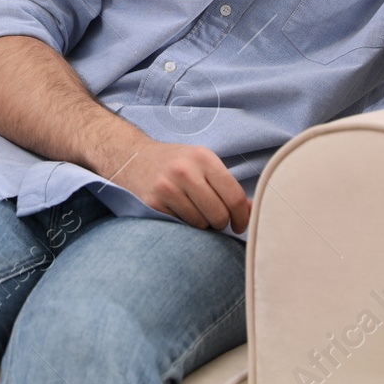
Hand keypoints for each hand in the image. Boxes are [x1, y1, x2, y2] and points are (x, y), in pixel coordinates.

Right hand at [106, 139, 250, 233]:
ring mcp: (166, 187)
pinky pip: (180, 226)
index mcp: (203, 158)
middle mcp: (185, 170)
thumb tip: (252, 210)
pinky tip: (175, 211)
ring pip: (200, 224)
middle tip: (212, 217)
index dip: (242, 217)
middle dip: (220, 222)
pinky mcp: (152, 202)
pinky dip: (182, 224)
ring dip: (200, 224)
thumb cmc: (173, 163)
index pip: (235, 197)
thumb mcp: (202, 164)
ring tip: (190, 210)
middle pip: (219, 215)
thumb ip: (227, 185)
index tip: (239, 226)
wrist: (131, 157)